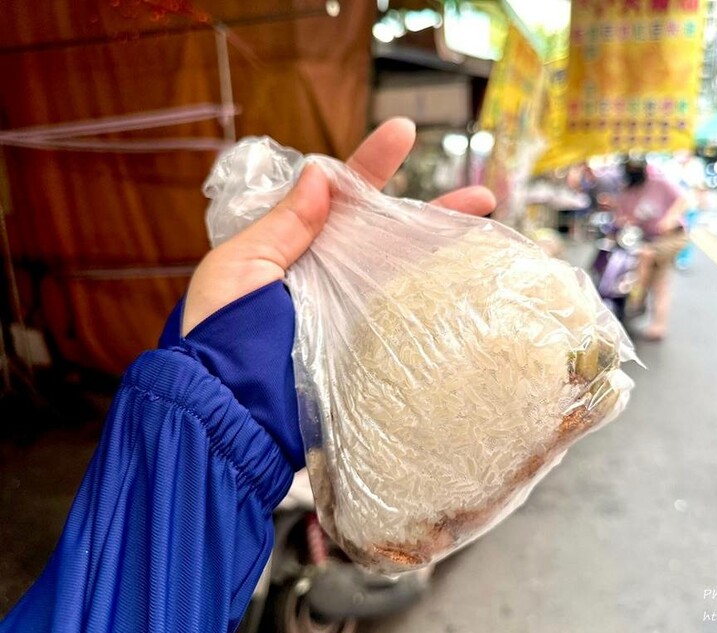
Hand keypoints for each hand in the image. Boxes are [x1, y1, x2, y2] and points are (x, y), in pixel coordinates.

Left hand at [182, 118, 495, 334]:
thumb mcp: (239, 266)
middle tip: (482, 199)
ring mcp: (353, 311)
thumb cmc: (218, 332)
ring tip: (491, 239)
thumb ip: (283, 223)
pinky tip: (470, 290)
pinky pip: (405, 319)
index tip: (403, 131)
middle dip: (436, 213)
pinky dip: (439, 303)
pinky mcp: (365, 347)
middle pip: (390, 234)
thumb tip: (319, 173)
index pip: (342, 196)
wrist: (227, 409)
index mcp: (298, 245)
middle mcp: (332, 274)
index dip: (373, 163)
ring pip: (406, 272)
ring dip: (448, 253)